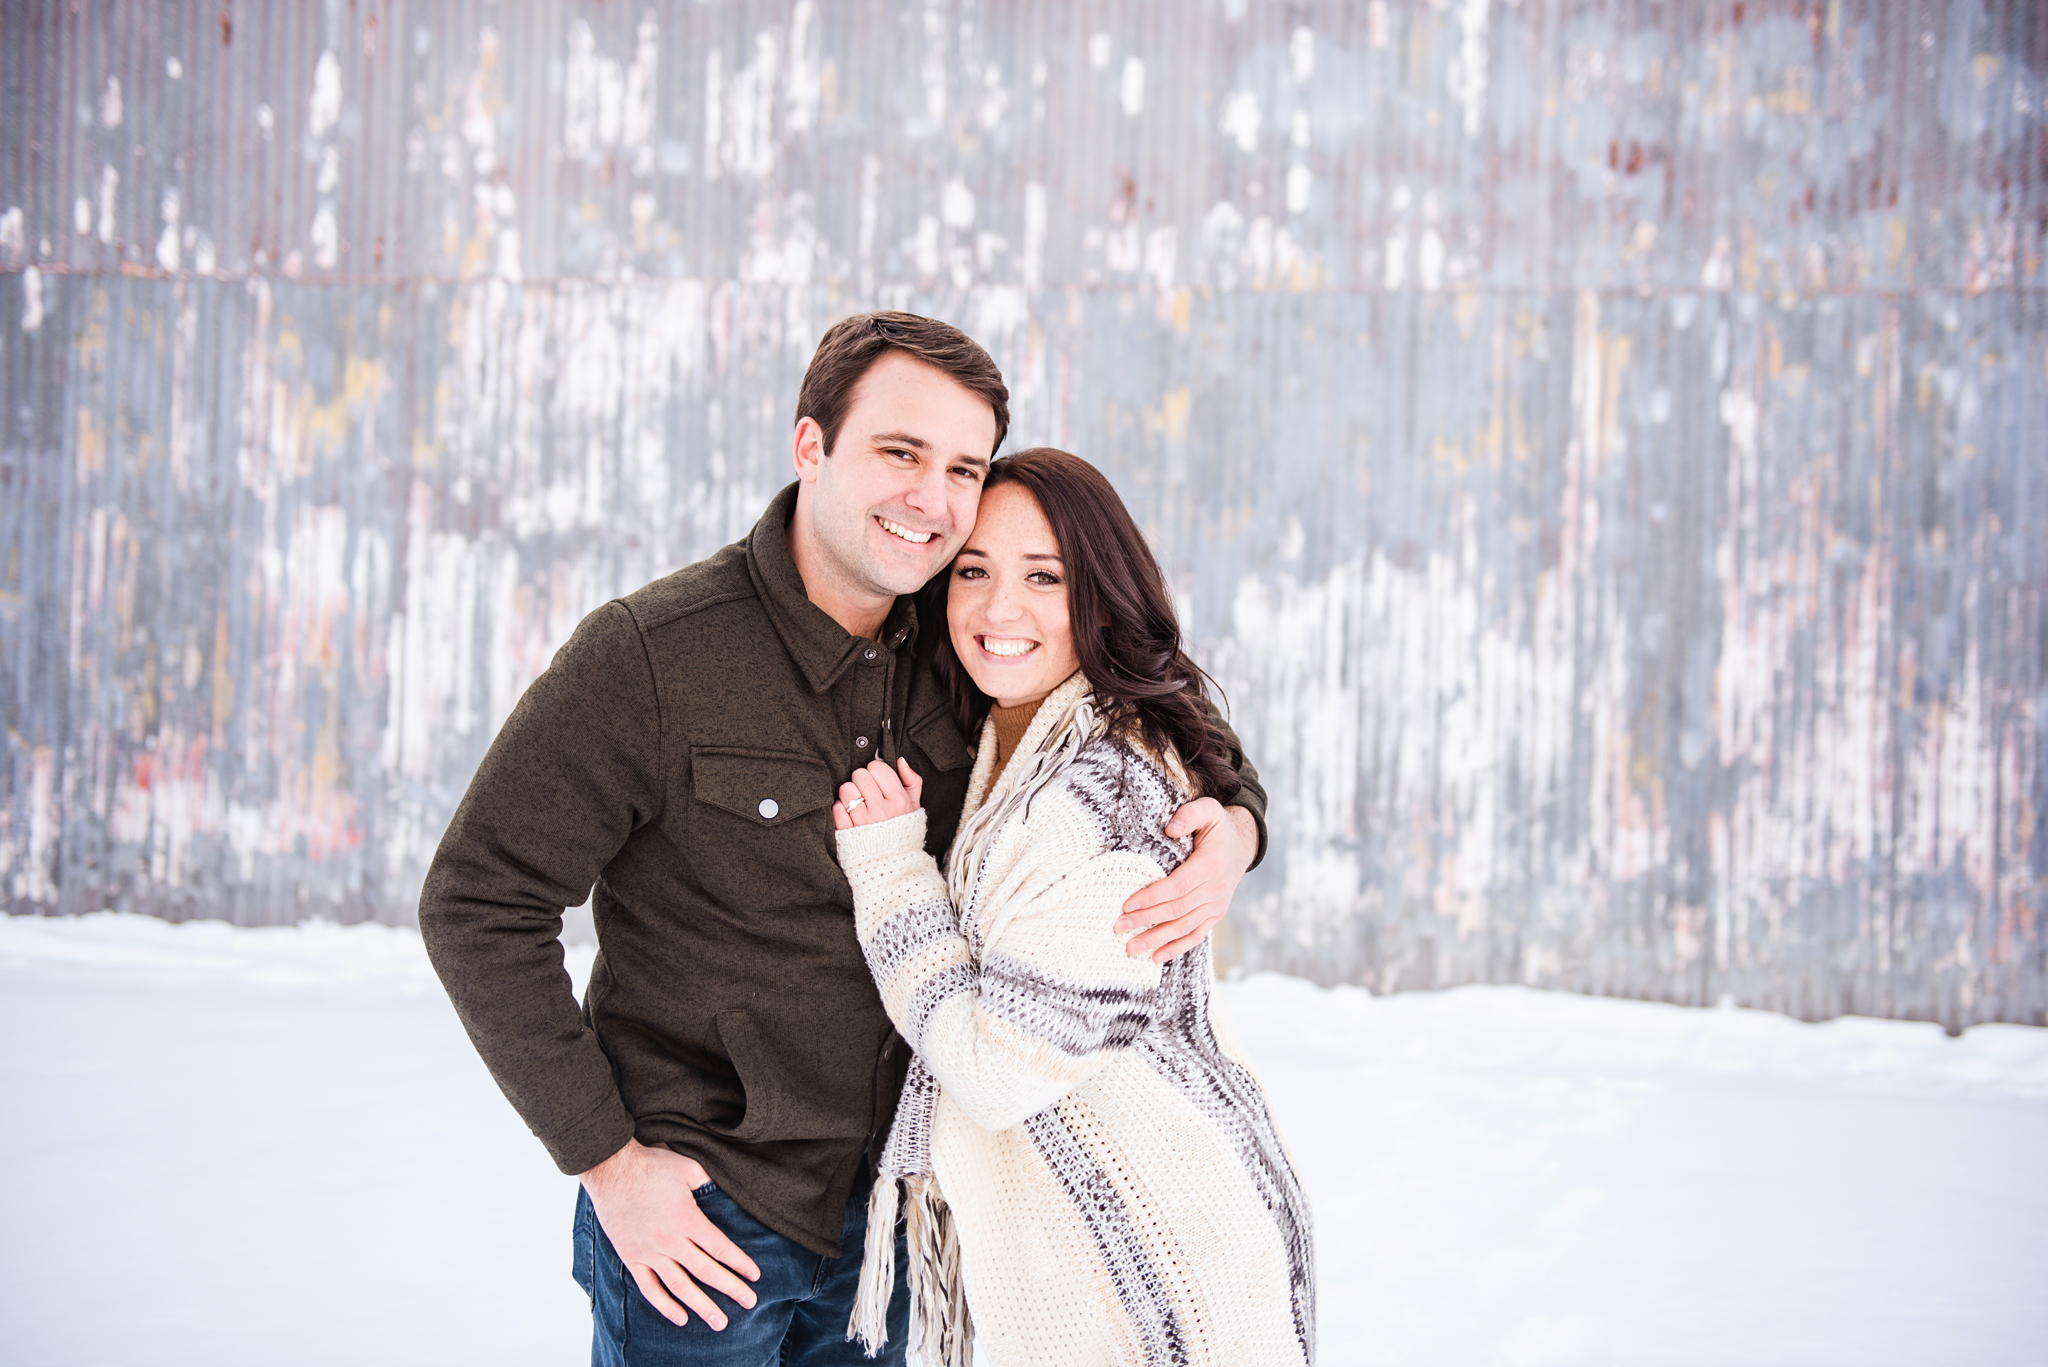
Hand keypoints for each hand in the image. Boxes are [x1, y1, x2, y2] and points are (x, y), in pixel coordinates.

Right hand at [579, 1138, 760, 1329]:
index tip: (754, 1276)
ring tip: (719, 1322)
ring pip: (680, 1286)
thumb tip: (729, 1193)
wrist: (611, 1169)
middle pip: (706, 1271)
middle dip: (730, 1288)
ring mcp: (649, 1252)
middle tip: (749, 1302)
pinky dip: (665, 1305)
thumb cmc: (652, 1165)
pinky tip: (681, 1318)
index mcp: (687, 1219)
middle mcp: (670, 1240)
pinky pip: (649, 1288)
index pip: (720, 1248)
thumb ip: (710, 1184)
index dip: (739, 1263)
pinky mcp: (632, 1258)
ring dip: (702, 1306)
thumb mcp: (688, 1167)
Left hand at [833, 757, 922, 829]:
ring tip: (857, 802)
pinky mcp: (847, 832)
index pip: (877, 767)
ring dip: (849, 793)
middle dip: (861, 780)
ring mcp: (863, 821)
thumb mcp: (914, 807)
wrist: (893, 864)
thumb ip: (912, 781)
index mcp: (899, 801)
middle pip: (860, 775)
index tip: (877, 780)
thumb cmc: (902, 831)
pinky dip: (840, 809)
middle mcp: (881, 810)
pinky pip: (837, 808)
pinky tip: (850, 814)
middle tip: (866, 791)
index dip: (876, 771)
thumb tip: (901, 761)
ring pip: (846, 789)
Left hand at [1116, 800, 1256, 962]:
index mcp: (1211, 865)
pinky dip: (1177, 948)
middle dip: (1146, 921)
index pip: (1177, 886)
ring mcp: (1216, 905)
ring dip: (1157, 940)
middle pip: (1176, 910)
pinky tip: (1156, 958)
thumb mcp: (1209, 809)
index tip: (1127, 905)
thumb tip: (1170, 829)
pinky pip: (1196, 935)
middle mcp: (1216, 889)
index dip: (1152, 897)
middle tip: (1118, 927)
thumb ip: (1189, 815)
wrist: (1242, 844)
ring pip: (1184, 927)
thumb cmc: (1218, 826)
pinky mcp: (1215, 915)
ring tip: (1131, 948)